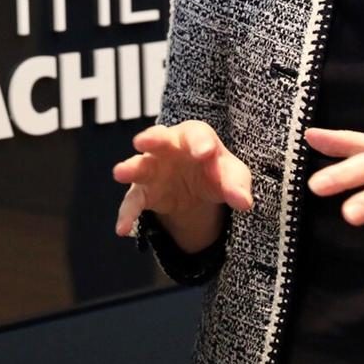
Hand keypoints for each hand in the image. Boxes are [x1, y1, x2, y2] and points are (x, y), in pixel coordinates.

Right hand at [112, 121, 253, 248]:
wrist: (197, 187)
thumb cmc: (215, 170)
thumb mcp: (233, 176)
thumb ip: (237, 186)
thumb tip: (244, 203)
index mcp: (195, 137)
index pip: (197, 135)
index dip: (200, 143)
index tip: (204, 153)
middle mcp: (168, 147)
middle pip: (159, 137)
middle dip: (152, 138)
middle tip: (144, 141)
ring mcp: (153, 168)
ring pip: (139, 165)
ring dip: (130, 168)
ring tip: (120, 173)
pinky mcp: (143, 191)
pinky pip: (133, 202)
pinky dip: (127, 214)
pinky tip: (122, 229)